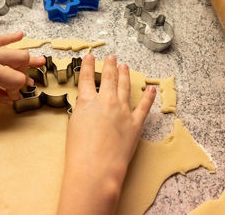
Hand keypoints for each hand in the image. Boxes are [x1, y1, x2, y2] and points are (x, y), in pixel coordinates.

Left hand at [0, 32, 45, 103]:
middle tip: (38, 77)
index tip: (16, 96)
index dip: (19, 89)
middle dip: (31, 70)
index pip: (15, 80)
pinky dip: (12, 37)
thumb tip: (10, 99)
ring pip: (14, 50)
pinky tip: (21, 34)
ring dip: (27, 56)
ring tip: (41, 59)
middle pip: (20, 62)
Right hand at [57, 54, 155, 214]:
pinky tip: (150, 88)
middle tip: (111, 57)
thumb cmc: (79, 150)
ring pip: (125, 86)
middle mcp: (106, 101)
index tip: (90, 57)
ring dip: (125, 75)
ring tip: (124, 66)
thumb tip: (88, 104)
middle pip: (108, 78)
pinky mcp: (135, 123)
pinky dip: (148, 96)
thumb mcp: (73, 124)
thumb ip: (82, 110)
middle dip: (110, 66)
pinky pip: (143, 106)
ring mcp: (123, 111)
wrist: (96, 167)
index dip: (88, 66)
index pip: (86, 78)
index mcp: (87, 101)